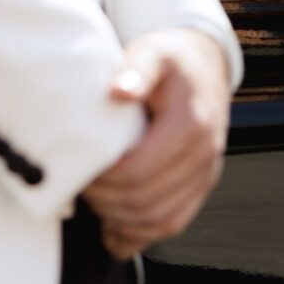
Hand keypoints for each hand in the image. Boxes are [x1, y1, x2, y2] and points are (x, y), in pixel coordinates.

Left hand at [82, 28, 231, 259]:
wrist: (204, 64)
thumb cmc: (174, 59)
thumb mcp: (153, 51)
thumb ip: (137, 69)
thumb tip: (118, 90)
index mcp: (191, 124)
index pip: (138, 170)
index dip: (102, 178)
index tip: (79, 168)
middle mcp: (204, 154)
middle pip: (146, 201)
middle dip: (105, 201)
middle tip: (78, 186)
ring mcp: (205, 174)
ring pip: (161, 221)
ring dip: (121, 220)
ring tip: (94, 202)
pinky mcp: (201, 185)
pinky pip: (173, 223)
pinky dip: (142, 233)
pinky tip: (114, 228)